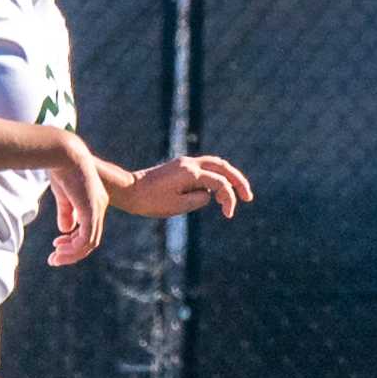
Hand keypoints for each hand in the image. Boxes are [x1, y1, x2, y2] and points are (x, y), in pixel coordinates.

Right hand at [46, 134, 108, 265]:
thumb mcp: (64, 195)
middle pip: (90, 240)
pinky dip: (73, 248)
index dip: (72, 241)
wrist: (65, 154)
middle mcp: (99, 207)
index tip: (56, 244)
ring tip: (55, 257)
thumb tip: (65, 230)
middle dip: (72, 252)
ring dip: (71, 253)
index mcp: (94, 202)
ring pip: (89, 243)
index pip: (88, 229)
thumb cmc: (62, 169)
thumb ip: (66, 212)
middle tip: (54, 259)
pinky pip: (86, 239)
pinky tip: (59, 249)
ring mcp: (97, 209)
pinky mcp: (91, 211)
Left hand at [116, 153, 252, 219]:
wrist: (128, 190)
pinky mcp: (179, 167)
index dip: (229, 198)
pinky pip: (204, 168)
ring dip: (228, 177)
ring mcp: (184, 163)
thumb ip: (199, 199)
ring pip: (215, 164)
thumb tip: (209, 194)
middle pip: (223, 167)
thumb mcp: (177, 206)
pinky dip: (215, 177)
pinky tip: (217, 191)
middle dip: (238, 181)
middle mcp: (190, 163)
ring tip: (236, 194)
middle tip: (248, 197)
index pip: (220, 183)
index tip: (228, 214)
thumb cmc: (150, 201)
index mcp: (191, 173)